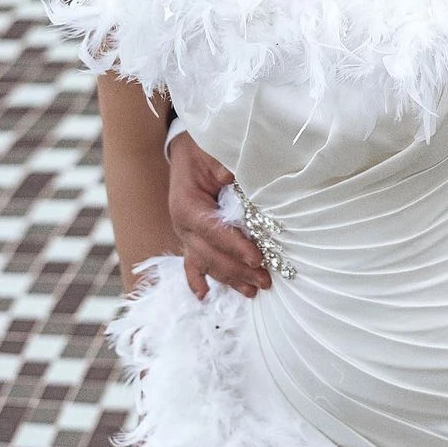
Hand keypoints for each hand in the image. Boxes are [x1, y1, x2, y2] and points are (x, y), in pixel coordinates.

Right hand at [167, 130, 269, 298]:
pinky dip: (197, 280)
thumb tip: (233, 177)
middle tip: (265, 280)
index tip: (257, 258)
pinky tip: (204, 296)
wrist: (185, 150)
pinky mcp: (189, 237)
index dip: (234, 246)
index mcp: (187, 205)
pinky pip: (191, 262)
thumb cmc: (202, 150)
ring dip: (228, 278)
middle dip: (238, 269)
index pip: (212, 231)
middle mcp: (182, 225)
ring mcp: (184, 234)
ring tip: (252, 291)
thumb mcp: (212, 151)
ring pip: (205, 262)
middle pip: (210, 254)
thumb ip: (223, 166)